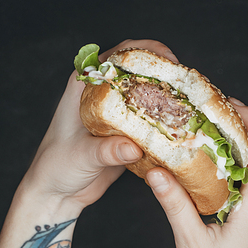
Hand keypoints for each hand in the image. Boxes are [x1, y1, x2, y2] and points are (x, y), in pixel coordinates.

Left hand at [20, 38, 177, 211]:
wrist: (56, 194)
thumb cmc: (56, 168)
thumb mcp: (81, 157)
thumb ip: (106, 151)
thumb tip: (134, 148)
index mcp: (84, 86)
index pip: (118, 56)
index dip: (146, 52)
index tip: (170, 63)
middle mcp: (101, 95)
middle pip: (139, 73)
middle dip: (165, 76)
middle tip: (188, 86)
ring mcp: (115, 115)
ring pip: (147, 98)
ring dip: (168, 100)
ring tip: (191, 106)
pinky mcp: (125, 135)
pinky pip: (149, 123)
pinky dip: (165, 124)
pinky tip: (182, 129)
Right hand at [146, 100, 247, 247]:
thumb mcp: (190, 242)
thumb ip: (174, 204)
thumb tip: (156, 171)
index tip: (231, 104)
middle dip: (239, 133)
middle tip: (210, 116)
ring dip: (233, 156)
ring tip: (204, 141)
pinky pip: (243, 196)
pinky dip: (227, 179)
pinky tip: (203, 180)